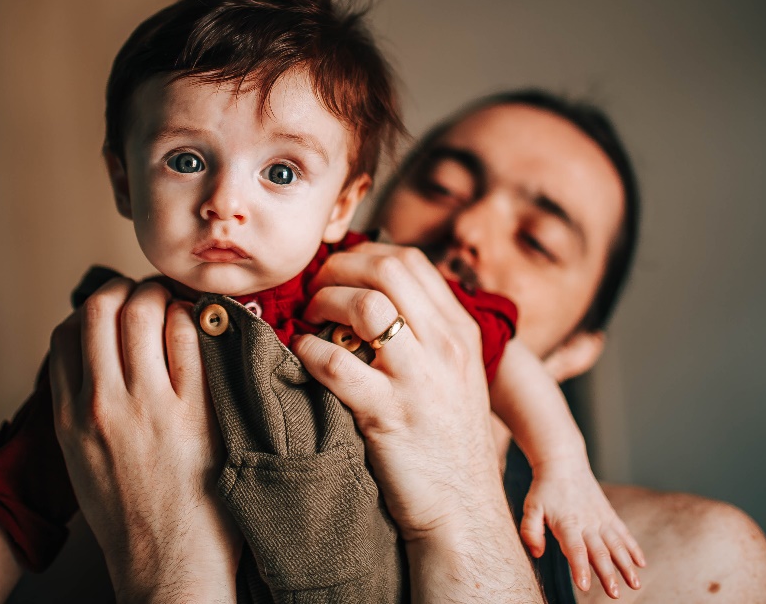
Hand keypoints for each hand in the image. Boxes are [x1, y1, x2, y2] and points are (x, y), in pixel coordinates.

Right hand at [48, 278, 240, 603]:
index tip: (116, 308)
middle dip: (126, 288)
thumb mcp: (82, 460)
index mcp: (69, 417)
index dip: (94, 307)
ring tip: (177, 305)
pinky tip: (203, 329)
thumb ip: (81, 407)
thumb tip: (95, 358)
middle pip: (102, 307)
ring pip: (145, 311)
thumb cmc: (129, 518)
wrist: (167, 567)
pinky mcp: (194, 412)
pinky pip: (190, 337)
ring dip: (162, 296)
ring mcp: (149, 406)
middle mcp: (102, 404)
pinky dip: (194, 319)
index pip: (67, 331)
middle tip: (149, 294)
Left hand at [291, 243, 542, 601]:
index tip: (338, 269)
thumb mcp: (455, 375)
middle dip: (339, 269)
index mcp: (461, 333)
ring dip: (324, 303)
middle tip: (316, 287)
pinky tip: (302, 354)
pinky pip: (337, 364)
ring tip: (308, 319)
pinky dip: (309, 350)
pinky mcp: (388, 415)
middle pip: (387, 270)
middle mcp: (446, 348)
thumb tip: (377, 293)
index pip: (411, 262)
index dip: (364, 254)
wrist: (463, 511)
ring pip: (366, 306)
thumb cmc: (446, 441)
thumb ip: (426, 332)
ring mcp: (419, 381)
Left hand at [521, 457, 645, 598]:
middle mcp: (587, 522)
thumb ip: (530, 530)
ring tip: (635, 584)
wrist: (564, 463)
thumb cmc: (545, 488)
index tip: (585, 586)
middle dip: (608, 574)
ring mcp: (601, 519)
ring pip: (617, 545)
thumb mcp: (531, 507)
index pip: (575, 549)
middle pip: (600, 551)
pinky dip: (633, 548)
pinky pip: (624, 533)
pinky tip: (642, 564)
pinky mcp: (609, 515)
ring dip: (627, 565)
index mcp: (567, 523)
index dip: (580, 568)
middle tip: (614, 594)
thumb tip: (537, 553)